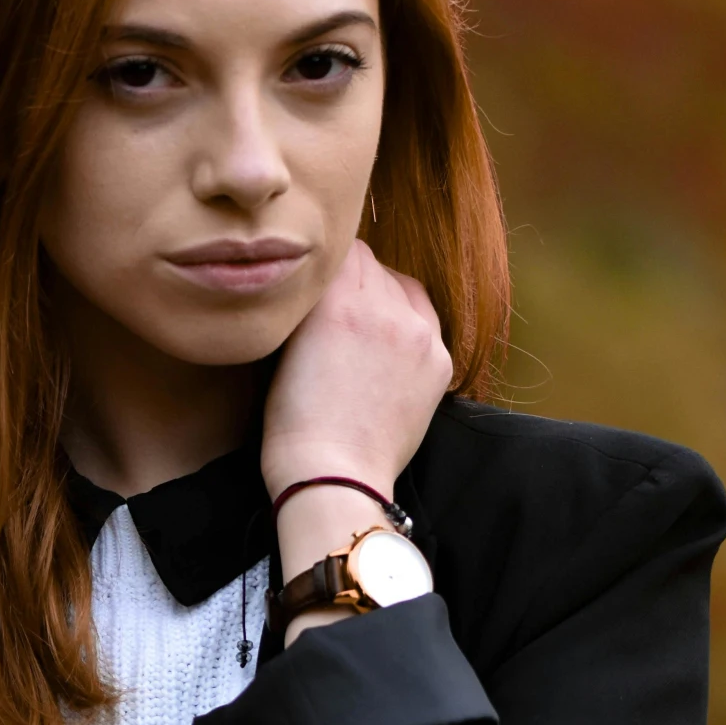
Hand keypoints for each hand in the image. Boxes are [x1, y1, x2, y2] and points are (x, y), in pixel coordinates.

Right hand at [261, 238, 452, 502]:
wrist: (334, 475)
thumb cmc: (294, 421)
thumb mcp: (286, 346)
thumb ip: (309, 302)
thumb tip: (322, 277)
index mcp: (338, 301)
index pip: (344, 249)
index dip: (330, 264)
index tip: (321, 279)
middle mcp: (384, 308)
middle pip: (373, 265)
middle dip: (355, 281)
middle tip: (338, 309)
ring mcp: (418, 334)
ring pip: (403, 287)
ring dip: (385, 297)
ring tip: (365, 328)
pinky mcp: (439, 360)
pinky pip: (425, 320)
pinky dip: (408, 326)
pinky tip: (389, 350)